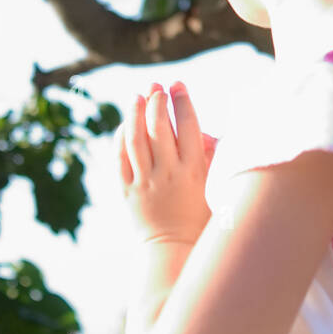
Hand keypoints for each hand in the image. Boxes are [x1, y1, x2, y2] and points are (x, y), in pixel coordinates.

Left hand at [116, 80, 218, 246]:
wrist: (172, 248)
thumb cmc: (199, 214)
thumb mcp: (213, 184)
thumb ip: (210, 156)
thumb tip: (204, 133)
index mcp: (193, 171)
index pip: (188, 126)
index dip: (182, 101)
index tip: (178, 85)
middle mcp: (168, 174)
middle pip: (159, 128)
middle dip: (157, 101)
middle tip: (157, 87)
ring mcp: (144, 182)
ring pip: (135, 139)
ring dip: (135, 113)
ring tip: (137, 95)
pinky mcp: (127, 190)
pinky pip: (119, 158)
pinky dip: (121, 137)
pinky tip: (125, 123)